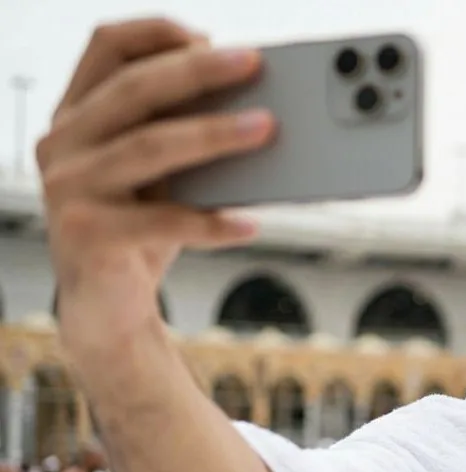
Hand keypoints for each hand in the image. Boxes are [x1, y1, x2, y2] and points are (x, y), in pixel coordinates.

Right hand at [37, 18, 274, 368]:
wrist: (108, 307)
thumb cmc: (142, 230)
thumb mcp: (161, 174)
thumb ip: (184, 134)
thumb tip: (256, 106)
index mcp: (78, 114)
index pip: (107, 46)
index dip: (158, 33)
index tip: (210, 38)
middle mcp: (64, 144)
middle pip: (134, 89)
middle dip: (198, 71)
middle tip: (254, 65)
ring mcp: (69, 189)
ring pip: (149, 147)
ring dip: (213, 135)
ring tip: (265, 129)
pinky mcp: (88, 236)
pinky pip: (162, 222)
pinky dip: (212, 222)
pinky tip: (249, 223)